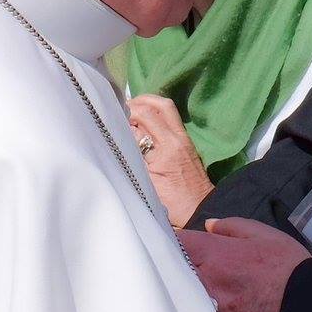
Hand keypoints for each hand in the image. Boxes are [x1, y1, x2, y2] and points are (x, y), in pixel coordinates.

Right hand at [128, 94, 211, 226]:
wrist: (199, 210)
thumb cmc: (171, 202)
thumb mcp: (146, 181)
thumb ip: (133, 153)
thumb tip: (121, 131)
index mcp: (168, 145)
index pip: (145, 115)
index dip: (127, 112)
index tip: (113, 116)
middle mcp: (178, 136)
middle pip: (160, 104)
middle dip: (138, 102)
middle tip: (121, 109)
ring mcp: (184, 138)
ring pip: (167, 108)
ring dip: (148, 105)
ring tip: (130, 113)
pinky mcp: (185, 142)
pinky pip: (170, 118)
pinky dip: (155, 115)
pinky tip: (141, 124)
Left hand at [177, 217, 311, 311]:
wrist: (309, 310)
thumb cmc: (289, 268)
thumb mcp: (265, 235)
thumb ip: (232, 227)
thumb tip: (209, 226)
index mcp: (214, 254)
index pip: (176, 242)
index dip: (173, 240)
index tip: (177, 242)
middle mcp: (205, 282)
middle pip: (172, 272)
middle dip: (176, 267)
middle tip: (188, 266)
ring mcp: (209, 310)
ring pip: (183, 298)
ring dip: (186, 291)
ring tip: (202, 290)